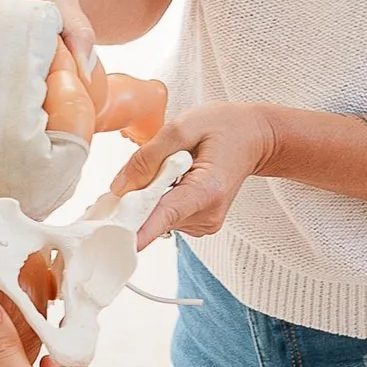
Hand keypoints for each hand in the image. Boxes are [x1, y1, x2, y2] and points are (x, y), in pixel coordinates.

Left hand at [111, 101, 275, 246]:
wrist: (255, 137)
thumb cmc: (226, 127)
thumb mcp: (184, 126)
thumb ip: (149, 156)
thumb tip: (120, 186)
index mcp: (207, 190)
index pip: (163, 217)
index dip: (133, 230)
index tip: (111, 240)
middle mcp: (207, 214)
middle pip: (155, 217)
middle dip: (139, 198)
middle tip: (143, 170)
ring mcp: (204, 223)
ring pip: (158, 217)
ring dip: (152, 196)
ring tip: (171, 168)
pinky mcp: (199, 224)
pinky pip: (166, 215)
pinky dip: (161, 199)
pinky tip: (174, 179)